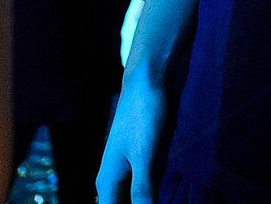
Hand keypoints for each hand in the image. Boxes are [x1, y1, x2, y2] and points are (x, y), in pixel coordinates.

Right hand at [96, 72, 169, 203]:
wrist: (150, 79)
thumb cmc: (144, 116)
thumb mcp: (146, 158)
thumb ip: (142, 192)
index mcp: (108, 183)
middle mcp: (115, 179)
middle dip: (143, 202)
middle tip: (154, 196)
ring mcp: (132, 167)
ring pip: (141, 196)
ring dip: (150, 198)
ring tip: (158, 176)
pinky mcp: (147, 156)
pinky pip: (153, 180)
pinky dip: (158, 184)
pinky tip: (162, 173)